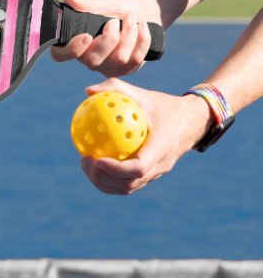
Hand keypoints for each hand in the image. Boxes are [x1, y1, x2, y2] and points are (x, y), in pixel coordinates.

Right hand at [51, 0, 160, 76]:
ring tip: (131, 18)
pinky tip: (142, 27)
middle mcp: (87, 59)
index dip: (71, 50)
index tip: (86, 36)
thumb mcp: (104, 2)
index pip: (60, 55)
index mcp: (74, 42)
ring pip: (119, 59)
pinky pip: (135, 60)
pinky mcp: (124, 70)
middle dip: (109, 39)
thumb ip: (87, 3)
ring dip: (129, 34)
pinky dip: (142, 40)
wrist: (142, 12)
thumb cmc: (117, 8)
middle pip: (93, 61)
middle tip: (114, 20)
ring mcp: (106, 67)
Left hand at [80, 78, 213, 194]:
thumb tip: (87, 91)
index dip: (115, 169)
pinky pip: (129, 183)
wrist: (192, 121)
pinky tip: (94, 165)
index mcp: (162, 147)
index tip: (95, 159)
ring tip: (85, 165)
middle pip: (129, 184)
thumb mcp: (143, 94)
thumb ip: (116, 89)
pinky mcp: (152, 175)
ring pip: (128, 188)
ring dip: (104, 182)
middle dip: (103, 178)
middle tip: (84, 161)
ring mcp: (157, 173)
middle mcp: (161, 165)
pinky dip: (110, 180)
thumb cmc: (164, 106)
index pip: (138, 168)